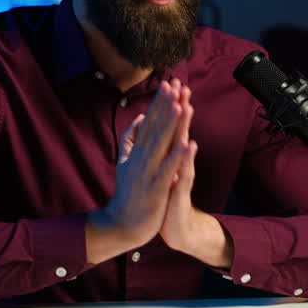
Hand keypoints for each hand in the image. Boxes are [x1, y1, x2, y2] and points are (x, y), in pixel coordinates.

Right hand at [87, 79, 191, 262]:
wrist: (122, 224)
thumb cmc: (128, 192)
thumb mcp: (125, 162)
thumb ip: (131, 139)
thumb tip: (139, 118)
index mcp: (136, 151)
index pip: (149, 121)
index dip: (159, 103)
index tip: (168, 84)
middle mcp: (141, 158)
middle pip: (155, 127)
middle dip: (165, 106)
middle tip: (174, 84)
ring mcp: (147, 172)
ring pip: (161, 144)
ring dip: (171, 125)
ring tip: (180, 105)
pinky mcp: (155, 188)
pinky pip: (167, 170)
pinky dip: (176, 157)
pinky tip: (186, 143)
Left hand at [159, 86, 233, 268]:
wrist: (176, 228)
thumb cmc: (165, 198)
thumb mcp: (161, 171)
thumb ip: (161, 151)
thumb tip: (157, 132)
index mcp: (169, 156)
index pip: (169, 126)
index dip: (169, 105)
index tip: (170, 82)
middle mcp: (179, 162)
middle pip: (179, 129)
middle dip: (180, 107)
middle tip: (182, 85)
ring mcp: (182, 174)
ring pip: (184, 147)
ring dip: (185, 126)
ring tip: (187, 106)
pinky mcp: (182, 191)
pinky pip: (185, 172)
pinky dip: (187, 158)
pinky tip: (190, 144)